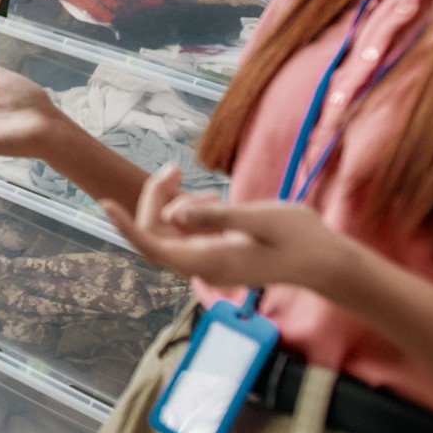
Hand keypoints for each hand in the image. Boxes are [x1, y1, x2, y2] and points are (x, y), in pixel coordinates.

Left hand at [102, 165, 354, 292]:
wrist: (328, 261)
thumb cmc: (298, 238)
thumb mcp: (256, 219)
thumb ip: (214, 217)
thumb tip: (176, 212)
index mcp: (206, 261)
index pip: (151, 245)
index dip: (125, 225)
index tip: (104, 203)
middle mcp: (203, 264)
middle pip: (157, 232)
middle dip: (155, 198)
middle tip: (174, 168)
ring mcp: (211, 260)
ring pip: (172, 230)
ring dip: (173, 202)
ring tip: (196, 182)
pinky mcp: (221, 252)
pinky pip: (190, 232)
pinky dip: (191, 210)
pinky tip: (212, 197)